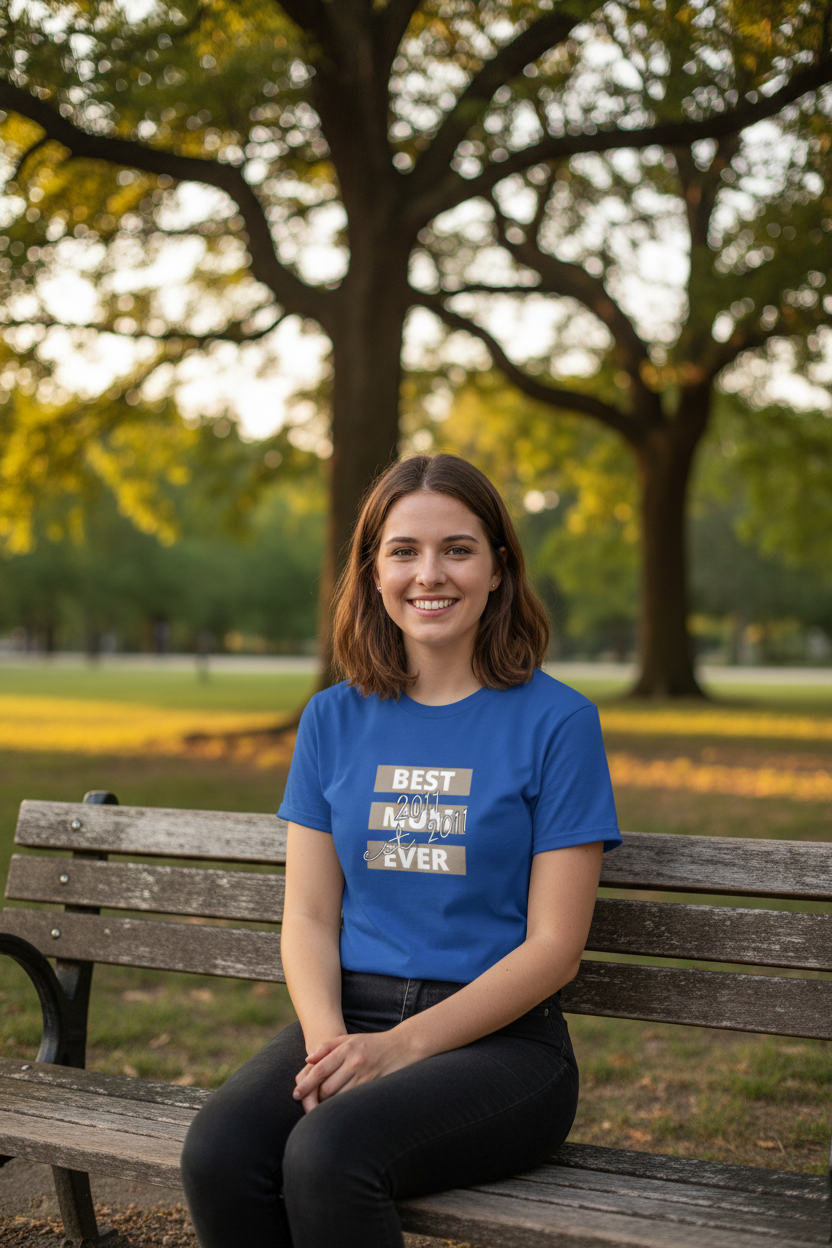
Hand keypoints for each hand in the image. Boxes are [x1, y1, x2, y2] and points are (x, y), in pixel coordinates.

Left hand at [293, 1029, 417, 1111]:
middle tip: (308, 1104)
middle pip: (327, 1086)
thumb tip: (307, 1060)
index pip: (319, 1069)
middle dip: (316, 1097)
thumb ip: (327, 1047)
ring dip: (328, 1104)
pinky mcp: (373, 1086)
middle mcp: (354, 1062)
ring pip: (339, 1096)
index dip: (306, 1084)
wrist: (403, 1046)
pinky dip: (343, 1104)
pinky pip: (353, 1099)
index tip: (295, 1095)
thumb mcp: (350, 1039)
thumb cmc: (373, 1043)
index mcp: (346, 1049)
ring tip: (320, 1108)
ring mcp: (365, 1075)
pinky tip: (338, 1107)